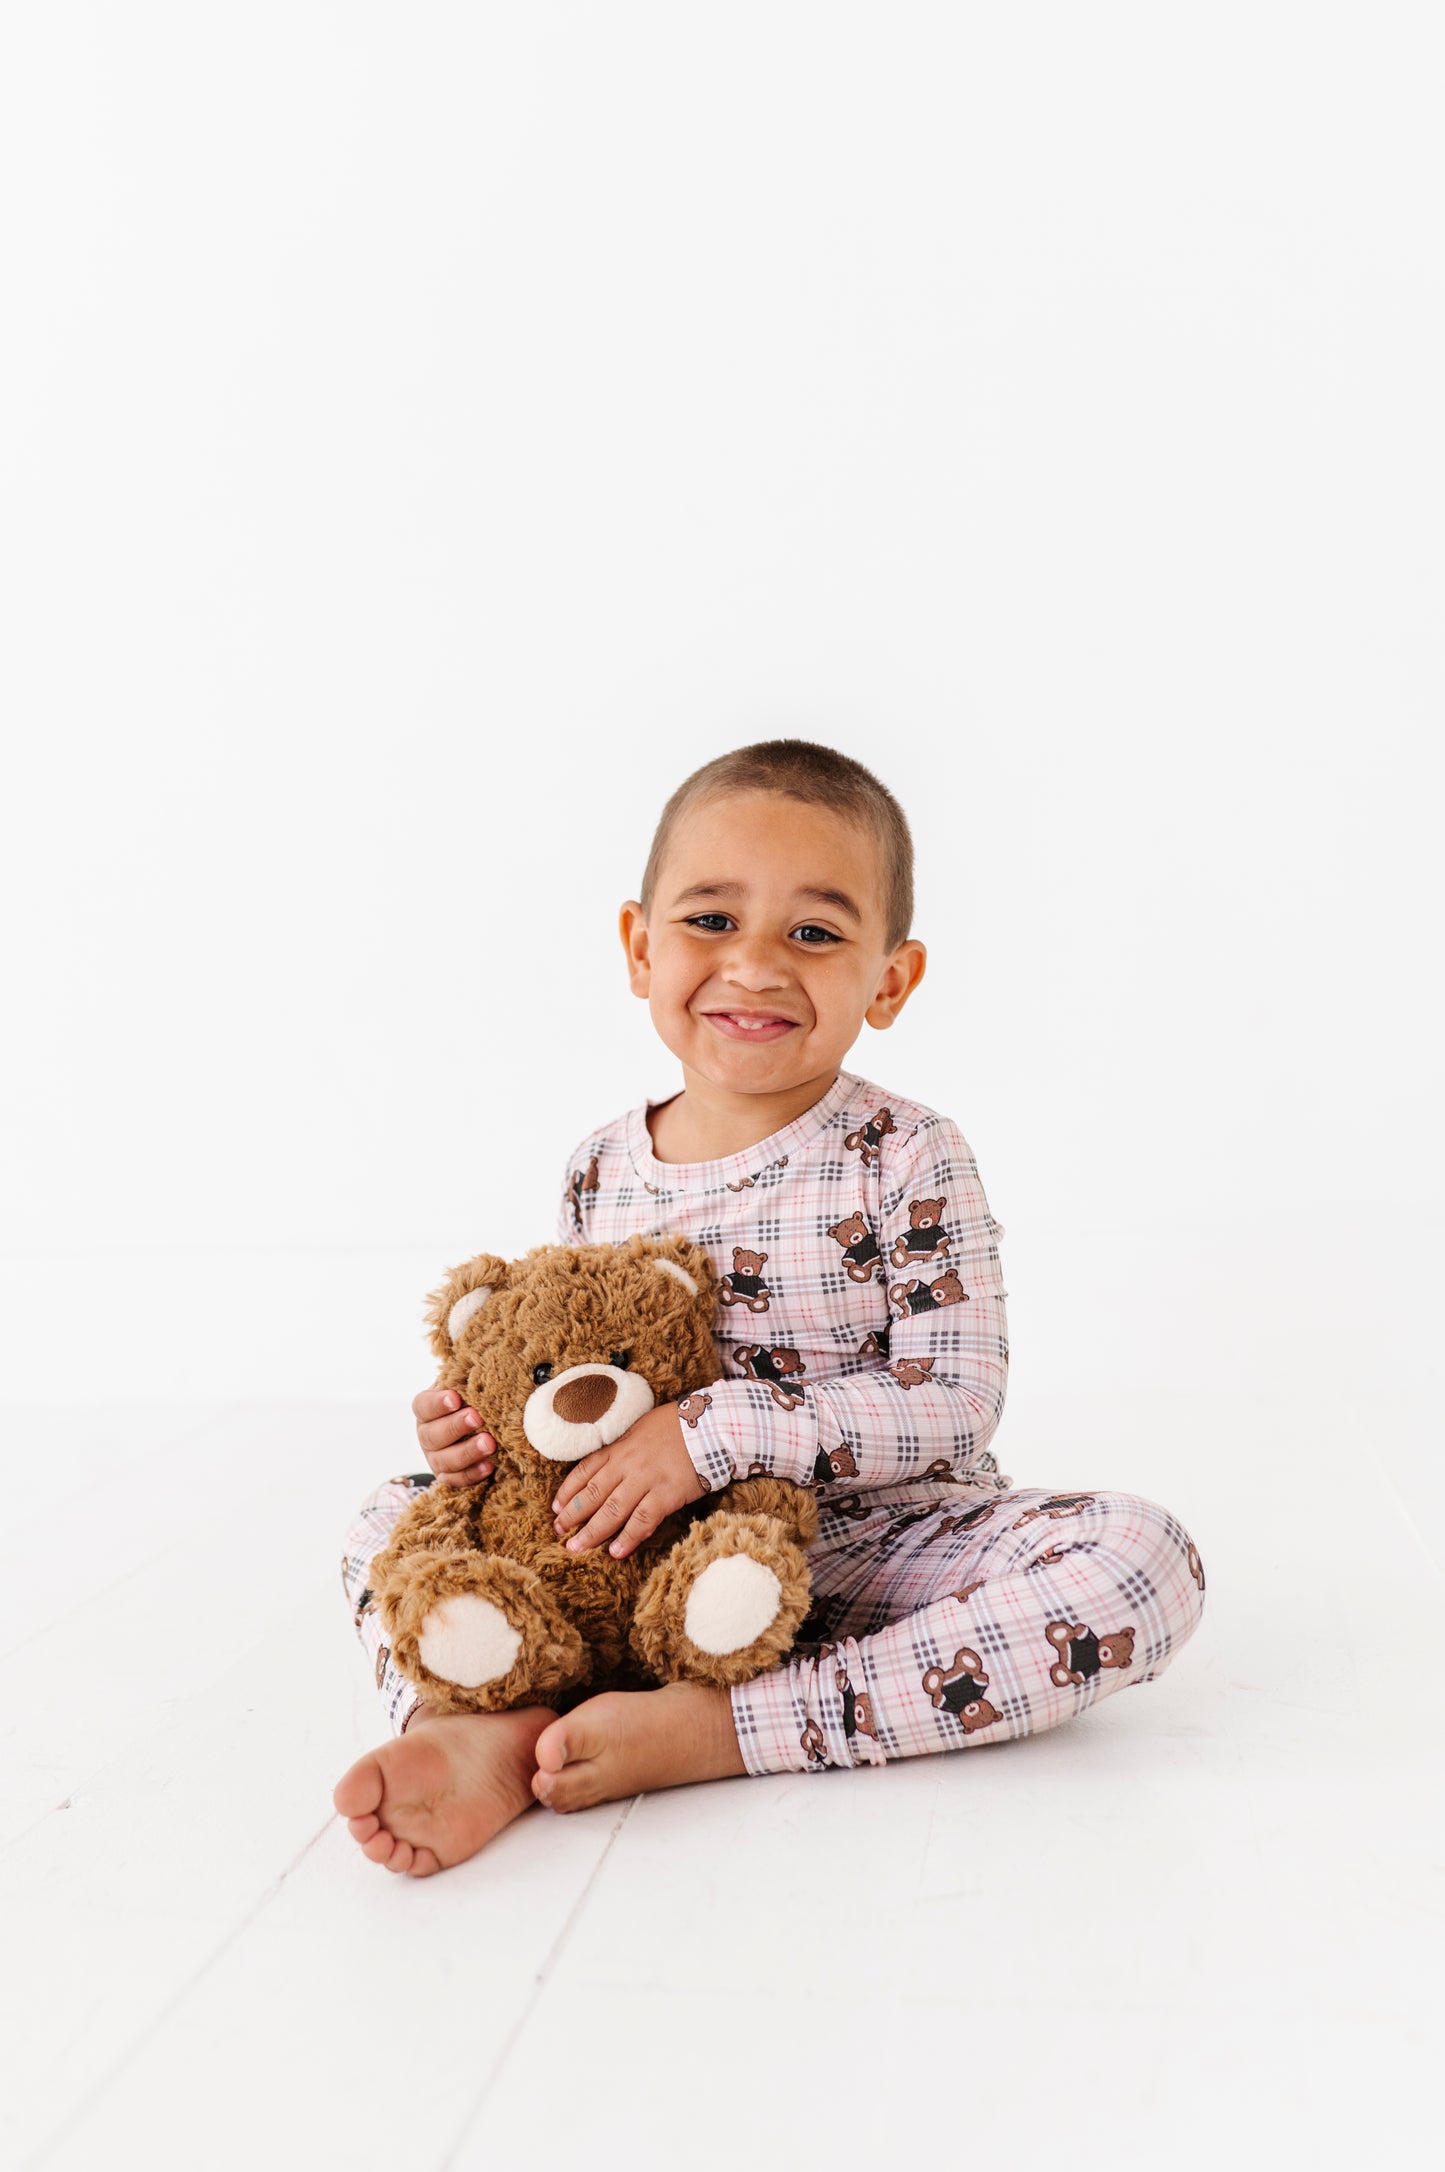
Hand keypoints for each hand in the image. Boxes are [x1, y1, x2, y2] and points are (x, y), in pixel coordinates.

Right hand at [413, 1381, 497, 1489]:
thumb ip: (469, 1378)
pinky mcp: (447, 1476)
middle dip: (455, 1427)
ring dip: (467, 1452)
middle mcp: (426, 1434)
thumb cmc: (473, 1399)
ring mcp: (435, 1458)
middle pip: (432, 1435)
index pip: (423, 1406)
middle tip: (477, 1418)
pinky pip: (456, 1480)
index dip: (437, 1403)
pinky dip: (472, 1474)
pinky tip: (489, 1466)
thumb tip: (487, 1365)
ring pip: (444, 1460)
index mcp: (427, 1409)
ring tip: (490, 1444)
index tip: (456, 1398)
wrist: (479, 1426)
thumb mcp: (467, 1386)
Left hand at [552, 1402, 707, 1558]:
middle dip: (573, 1515)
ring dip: (592, 1532)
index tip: (556, 1507)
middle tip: (559, 1531)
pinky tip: (616, 1552)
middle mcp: (627, 1465)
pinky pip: (642, 1520)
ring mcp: (646, 1480)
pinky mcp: (666, 1494)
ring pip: (612, 1510)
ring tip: (576, 1547)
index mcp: (620, 1448)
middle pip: (593, 1493)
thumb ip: (626, 1447)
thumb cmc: (679, 1425)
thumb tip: (613, 1461)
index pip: (585, 1470)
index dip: (568, 1490)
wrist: (710, 1426)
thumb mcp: (642, 1428)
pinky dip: (627, 1538)